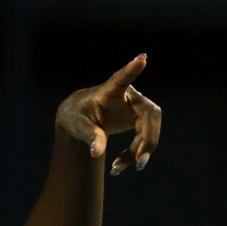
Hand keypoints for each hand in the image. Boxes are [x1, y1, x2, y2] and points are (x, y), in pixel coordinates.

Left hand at [55, 53, 160, 174]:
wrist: (79, 118)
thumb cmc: (76, 116)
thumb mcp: (78, 126)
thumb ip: (90, 136)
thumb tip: (97, 153)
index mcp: (109, 91)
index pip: (121, 79)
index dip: (131, 70)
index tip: (141, 58)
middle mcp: (128, 96)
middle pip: (149, 115)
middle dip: (148, 139)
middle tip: (139, 162)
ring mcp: (136, 107)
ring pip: (150, 129)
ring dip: (141, 150)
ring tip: (121, 167)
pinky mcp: (139, 119)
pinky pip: (144, 139)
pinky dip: (135, 153)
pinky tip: (120, 165)